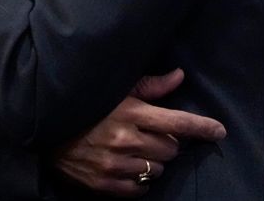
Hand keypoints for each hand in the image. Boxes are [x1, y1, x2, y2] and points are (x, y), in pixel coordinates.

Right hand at [52, 69, 225, 195]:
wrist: (44, 128)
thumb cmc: (84, 106)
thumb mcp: (114, 90)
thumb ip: (149, 86)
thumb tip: (180, 75)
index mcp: (130, 113)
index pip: (178, 123)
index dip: (203, 127)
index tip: (219, 131)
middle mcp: (126, 140)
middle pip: (171, 149)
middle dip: (166, 142)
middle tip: (149, 134)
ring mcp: (116, 165)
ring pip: (157, 170)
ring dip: (152, 161)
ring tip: (134, 150)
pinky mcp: (105, 184)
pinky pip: (140, 188)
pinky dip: (139, 179)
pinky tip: (128, 166)